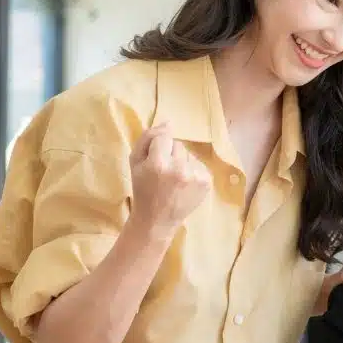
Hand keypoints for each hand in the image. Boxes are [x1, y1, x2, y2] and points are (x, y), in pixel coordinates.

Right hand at [127, 122, 210, 236]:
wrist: (157, 219)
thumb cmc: (143, 188)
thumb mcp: (135, 161)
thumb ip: (148, 138)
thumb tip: (168, 123)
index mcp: (158, 163)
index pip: (164, 135)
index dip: (158, 146)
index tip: (155, 159)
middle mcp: (179, 168)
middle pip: (178, 144)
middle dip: (170, 154)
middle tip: (163, 172)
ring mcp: (195, 176)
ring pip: (189, 154)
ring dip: (182, 162)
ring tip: (173, 180)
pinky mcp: (206, 182)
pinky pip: (199, 165)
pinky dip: (192, 171)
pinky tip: (184, 185)